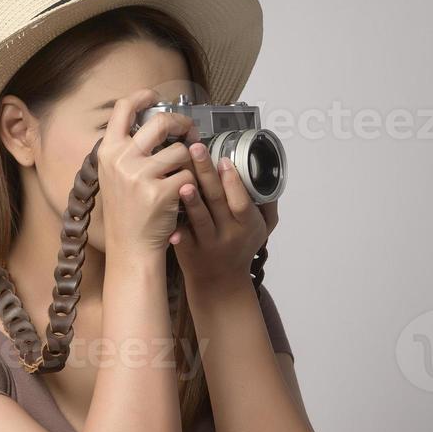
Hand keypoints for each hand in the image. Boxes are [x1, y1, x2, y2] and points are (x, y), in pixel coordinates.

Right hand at [94, 88, 201, 261]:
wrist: (131, 249)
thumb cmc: (127, 213)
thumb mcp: (115, 176)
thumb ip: (129, 149)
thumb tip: (157, 122)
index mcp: (108, 152)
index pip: (123, 109)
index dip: (142, 96)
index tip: (156, 96)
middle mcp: (121, 160)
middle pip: (160, 122)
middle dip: (181, 123)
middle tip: (188, 131)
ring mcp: (140, 176)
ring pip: (181, 151)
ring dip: (187, 163)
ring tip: (180, 178)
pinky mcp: (161, 192)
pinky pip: (189, 176)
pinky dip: (190, 186)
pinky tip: (181, 197)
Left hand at [168, 141, 278, 292]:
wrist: (220, 282)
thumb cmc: (241, 249)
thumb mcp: (263, 229)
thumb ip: (267, 204)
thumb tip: (267, 174)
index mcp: (247, 226)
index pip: (241, 202)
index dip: (233, 181)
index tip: (224, 159)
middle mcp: (228, 235)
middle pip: (217, 201)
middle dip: (207, 173)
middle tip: (196, 149)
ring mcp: (206, 243)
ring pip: (198, 218)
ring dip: (191, 198)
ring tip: (182, 178)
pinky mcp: (187, 250)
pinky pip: (181, 232)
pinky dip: (174, 219)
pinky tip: (165, 203)